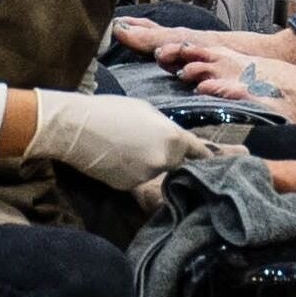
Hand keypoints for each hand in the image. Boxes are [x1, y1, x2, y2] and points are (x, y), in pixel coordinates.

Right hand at [23, 89, 204, 188]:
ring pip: (157, 171)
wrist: (74, 127)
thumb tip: (175, 141)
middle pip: (178, 163)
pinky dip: (132, 170)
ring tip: (126, 145)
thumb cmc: (109, 109)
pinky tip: (116, 156)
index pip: (200, 152)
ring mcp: (147, 176)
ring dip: (150, 162)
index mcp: (173, 139)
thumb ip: (166, 128)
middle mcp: (165, 161)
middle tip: (151, 142)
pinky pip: (138, 178)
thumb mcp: (144, 109)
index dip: (211, 156)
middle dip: (171, 156)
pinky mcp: (129, 186)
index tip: (221, 160)